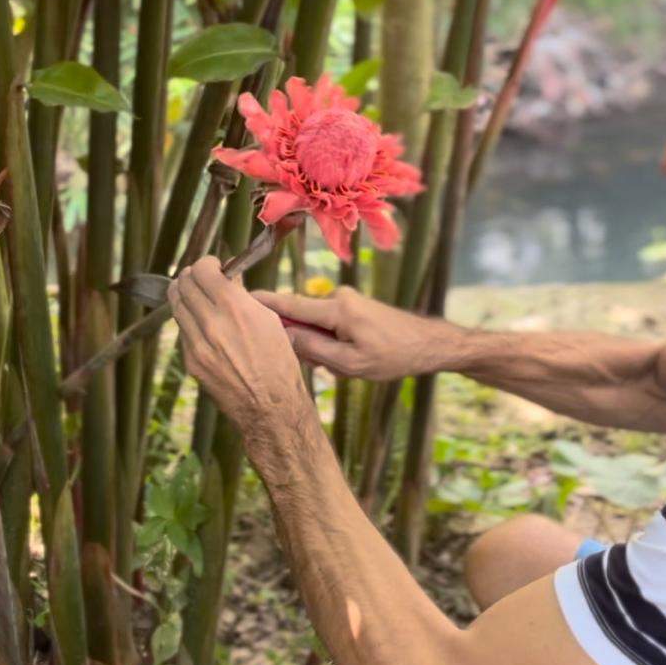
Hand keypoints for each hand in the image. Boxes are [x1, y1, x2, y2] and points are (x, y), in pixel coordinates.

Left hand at [167, 256, 309, 427]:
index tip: (215, 267)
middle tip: (203, 279)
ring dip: (185, 295)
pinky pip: (182, 330)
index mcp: (235, 309)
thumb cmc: (278, 363)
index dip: (207, 264)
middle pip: (182, 283)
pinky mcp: (191, 361)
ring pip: (176, 305)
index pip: (202, 270)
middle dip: (193, 276)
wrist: (270, 405)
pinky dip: (189, 320)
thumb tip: (229, 278)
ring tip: (199, 298)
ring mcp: (197, 344)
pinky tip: (203, 324)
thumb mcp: (269, 321)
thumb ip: (242, 296)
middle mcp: (212, 324)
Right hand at [251, 285, 446, 380]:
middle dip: (304, 342)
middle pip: (300, 317)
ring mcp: (347, 300)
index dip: (261, 304)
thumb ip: (314, 350)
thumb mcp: (350, 364)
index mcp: (336, 309)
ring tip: (348, 366)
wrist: (430, 345)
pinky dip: (334, 343)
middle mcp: (338, 297)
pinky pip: (330, 324)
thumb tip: (283, 338)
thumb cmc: (395, 357)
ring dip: (323, 347)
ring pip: (316, 325)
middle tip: (324, 367)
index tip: (236, 299)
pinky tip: (354, 359)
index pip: (288, 304)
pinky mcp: (353, 306)